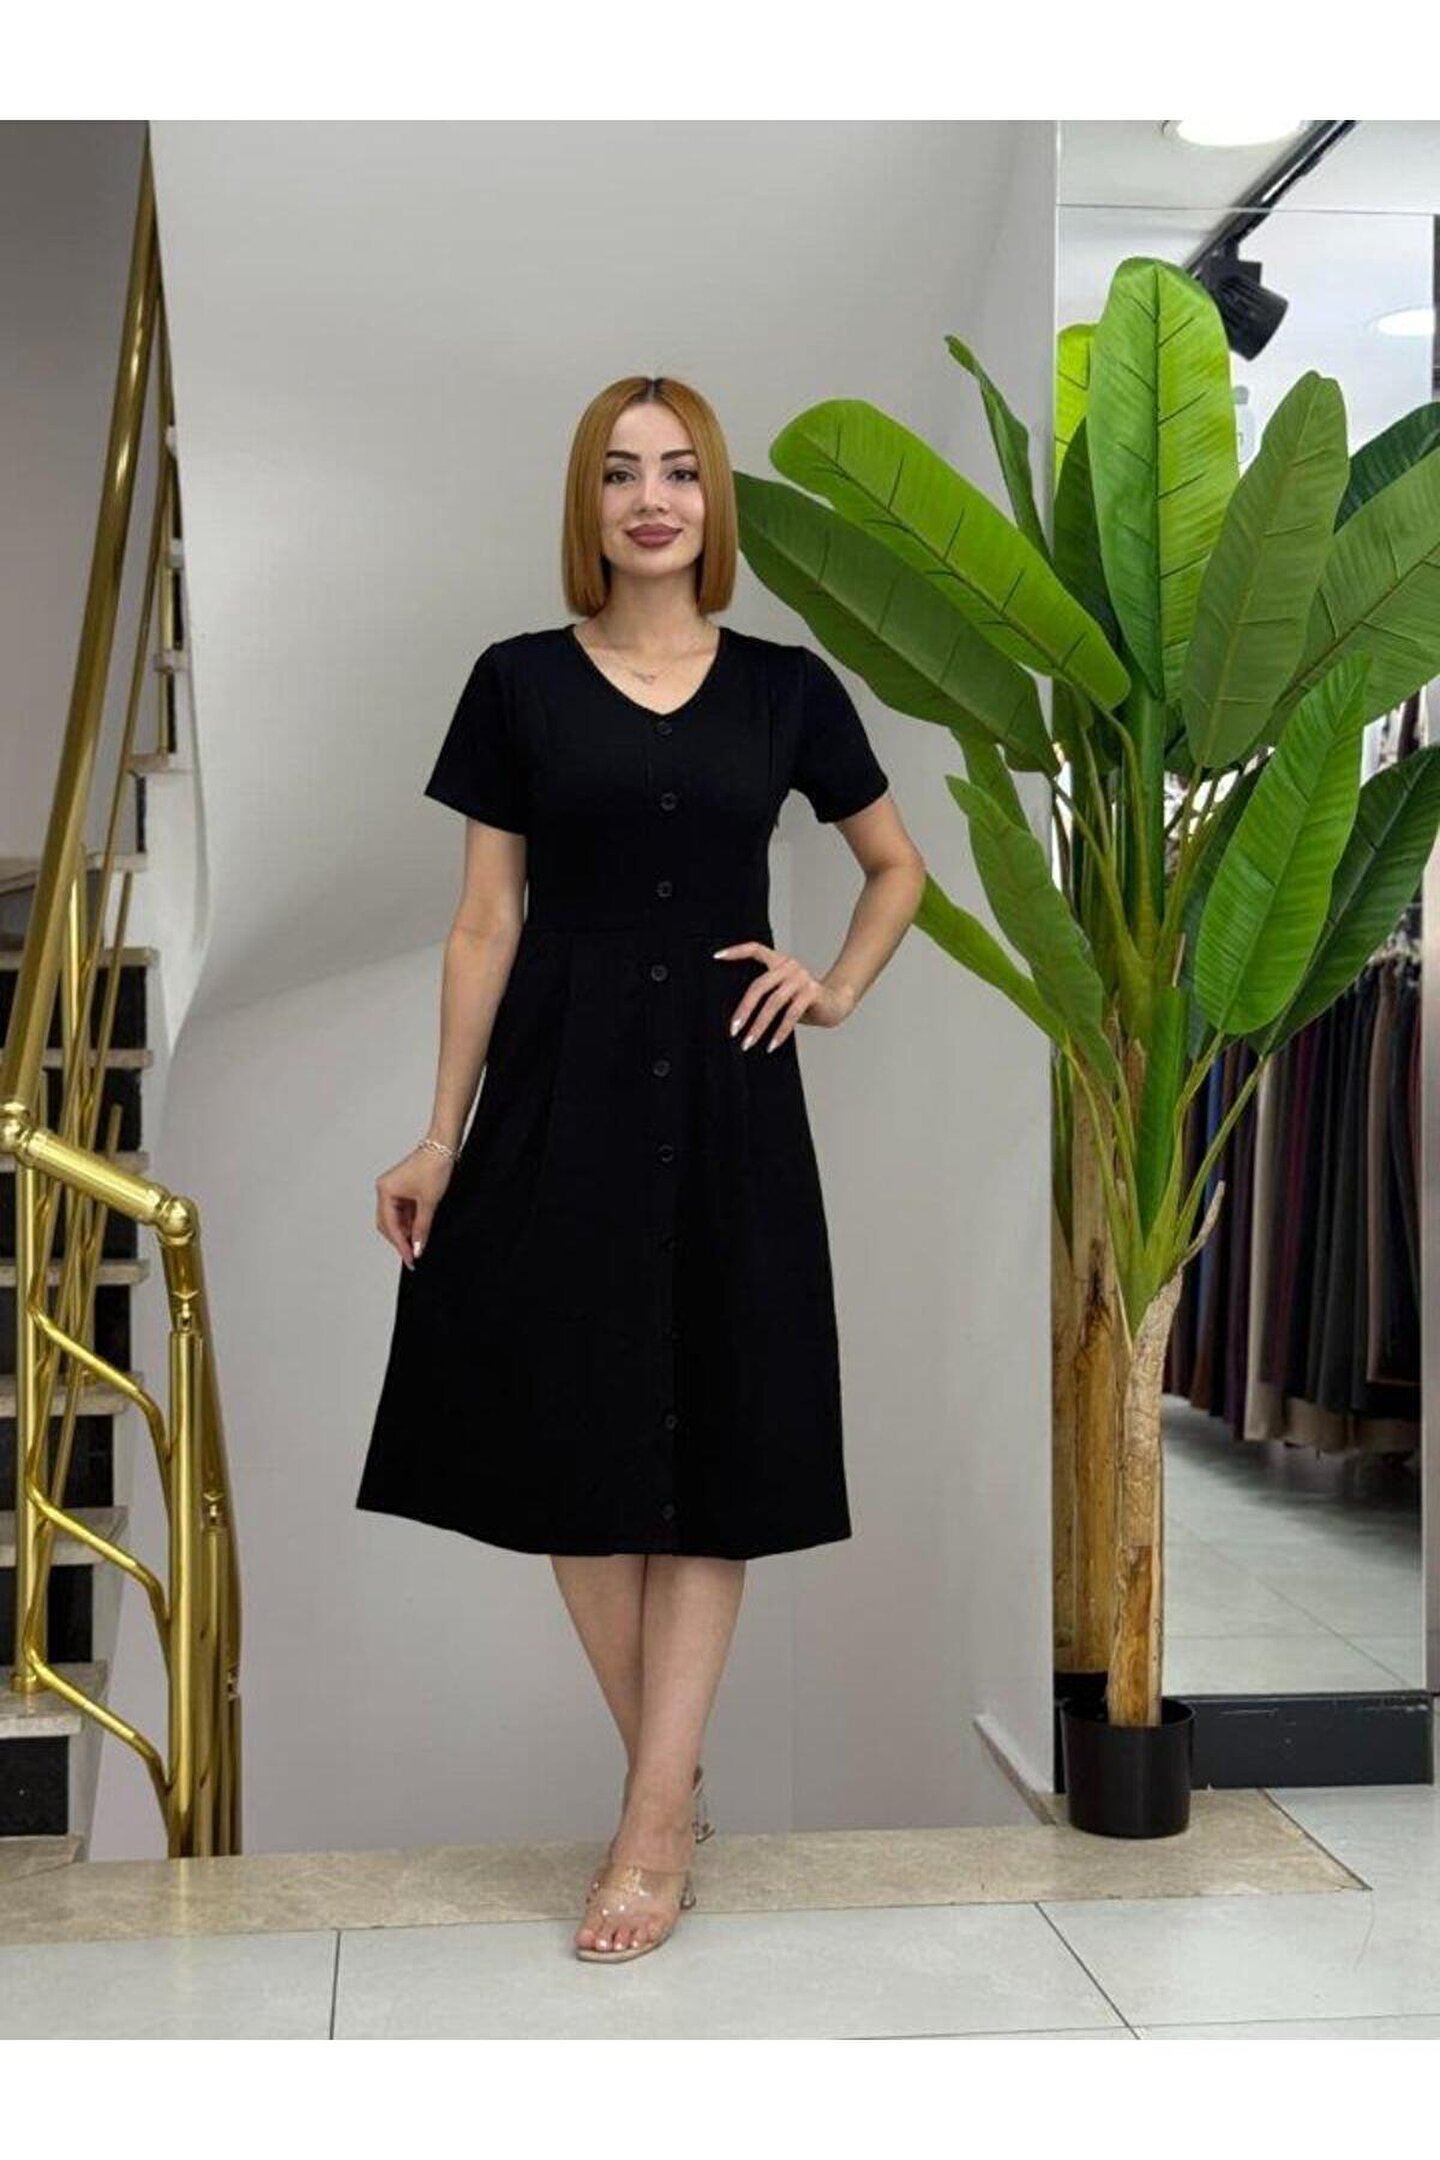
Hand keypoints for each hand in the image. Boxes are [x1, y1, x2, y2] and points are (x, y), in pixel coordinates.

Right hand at [375, 1144, 455, 1267]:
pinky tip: (419, 1232)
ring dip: (406, 1232)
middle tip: (413, 1256)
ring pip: (396, 1219)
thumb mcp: (429, 1202)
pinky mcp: (404, 1189)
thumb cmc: (434, 1166)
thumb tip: (418, 1248)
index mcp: (385, 1191)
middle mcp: (385, 1190)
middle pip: (388, 1224)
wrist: (443, 1146)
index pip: (390, 1225)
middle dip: (400, 1240)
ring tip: (419, 1245)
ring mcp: (394, 1190)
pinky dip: (411, 1223)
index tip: (410, 1259)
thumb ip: (422, 1228)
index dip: (400, 1245)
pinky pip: (404, 1212)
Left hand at [714, 940, 856, 1051]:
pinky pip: (791, 1014)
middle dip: (744, 1009)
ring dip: (759, 1025)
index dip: (736, 952)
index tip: (717, 957)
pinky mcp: (812, 992)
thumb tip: (737, 1015)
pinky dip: (780, 1031)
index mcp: (779, 961)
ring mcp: (801, 978)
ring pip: (773, 1002)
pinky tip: (772, 1044)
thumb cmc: (803, 1001)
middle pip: (759, 985)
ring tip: (749, 1042)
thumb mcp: (782, 993)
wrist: (835, 1004)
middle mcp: (789, 966)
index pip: (755, 949)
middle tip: (733, 1029)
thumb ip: (765, 993)